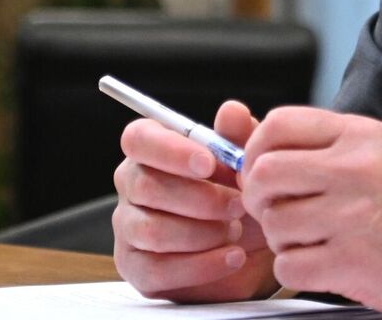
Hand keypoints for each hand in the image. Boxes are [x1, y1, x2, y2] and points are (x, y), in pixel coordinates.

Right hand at [112, 100, 278, 301]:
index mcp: (152, 149)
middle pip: (145, 186)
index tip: (209, 163)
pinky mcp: (136, 268)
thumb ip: (239, 136)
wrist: (253, 248)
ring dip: (203, 233)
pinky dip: (201, 265)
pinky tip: (232, 257)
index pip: (139, 139)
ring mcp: (128, 228)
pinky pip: (158, 269)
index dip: (171, 150)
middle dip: (200, 198)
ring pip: (152, 230)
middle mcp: (131, 185)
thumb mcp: (247, 163)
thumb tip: (232, 111)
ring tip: (236, 231)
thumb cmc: (240, 194)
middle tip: (239, 205)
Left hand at [240, 108, 381, 319]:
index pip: (279, 124)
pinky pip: (287, 266)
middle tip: (275, 210)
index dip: (255, 149)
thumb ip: (327, 146)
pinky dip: (296, 271)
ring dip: (282, 239)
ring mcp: (352, 216)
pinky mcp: (350, 262)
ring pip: (273, 223)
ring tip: (313, 240)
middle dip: (258, 197)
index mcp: (362, 137)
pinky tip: (324, 265)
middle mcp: (356, 170)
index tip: (259, 169)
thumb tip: (257, 143)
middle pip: (265, 173)